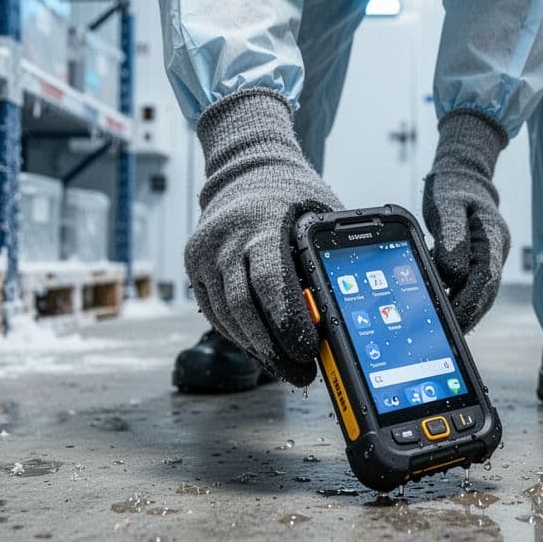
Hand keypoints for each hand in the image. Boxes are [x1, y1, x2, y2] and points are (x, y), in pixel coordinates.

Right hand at [186, 89, 340, 384]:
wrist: (245, 167)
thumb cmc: (293, 194)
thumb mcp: (319, 213)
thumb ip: (327, 254)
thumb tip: (348, 309)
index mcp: (261, 222)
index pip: (269, 281)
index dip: (289, 322)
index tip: (309, 351)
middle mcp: (226, 238)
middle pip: (243, 308)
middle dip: (274, 348)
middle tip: (302, 373)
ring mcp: (204, 253)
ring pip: (226, 316)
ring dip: (258, 348)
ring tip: (288, 367)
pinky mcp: (194, 264)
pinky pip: (215, 311)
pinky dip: (240, 334)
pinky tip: (264, 348)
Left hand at [422, 110, 509, 331]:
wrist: (462, 174)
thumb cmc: (452, 187)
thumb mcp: (446, 206)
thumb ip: (451, 238)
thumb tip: (453, 274)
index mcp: (491, 236)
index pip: (486, 277)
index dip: (471, 302)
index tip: (454, 319)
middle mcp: (495, 249)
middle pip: (487, 291)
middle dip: (468, 314)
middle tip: (448, 334)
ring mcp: (489, 255)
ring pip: (481, 291)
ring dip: (465, 310)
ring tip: (446, 329)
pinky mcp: (478, 259)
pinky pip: (472, 284)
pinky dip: (460, 299)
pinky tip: (445, 310)